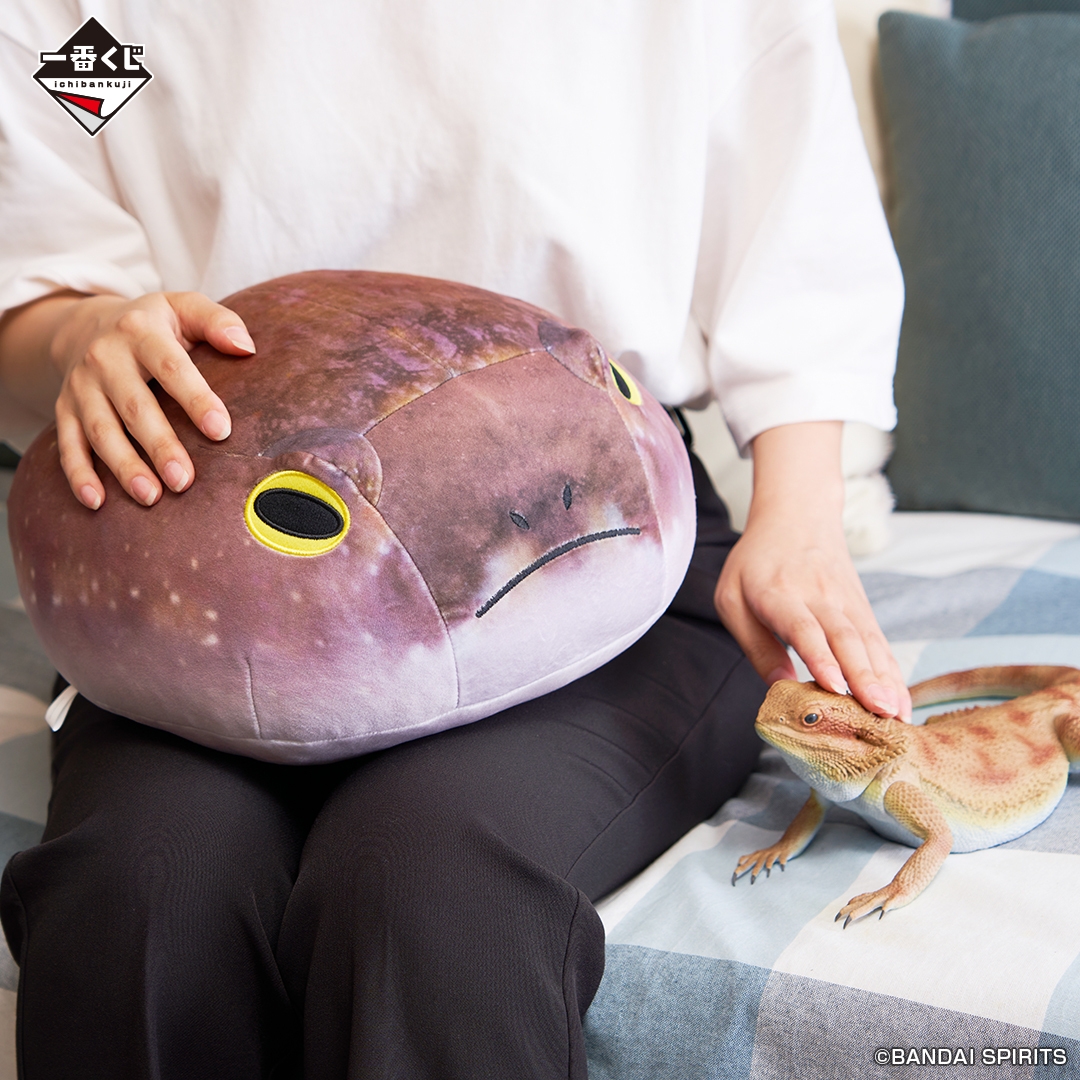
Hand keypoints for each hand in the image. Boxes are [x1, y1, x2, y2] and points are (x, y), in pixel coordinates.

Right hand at [46, 291, 255, 507]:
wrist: (86, 324)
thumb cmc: (154, 324)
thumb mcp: (183, 308)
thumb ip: (217, 321)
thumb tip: (247, 347)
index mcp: (141, 332)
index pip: (171, 368)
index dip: (196, 399)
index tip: (220, 431)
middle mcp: (105, 358)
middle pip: (134, 407)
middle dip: (159, 446)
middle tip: (184, 481)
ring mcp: (81, 386)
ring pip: (101, 431)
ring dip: (124, 466)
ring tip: (151, 497)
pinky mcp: (64, 409)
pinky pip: (68, 444)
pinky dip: (78, 474)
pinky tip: (96, 501)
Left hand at [714, 422, 911, 721]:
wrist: (797, 515)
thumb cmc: (756, 564)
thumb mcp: (732, 598)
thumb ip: (755, 646)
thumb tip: (780, 689)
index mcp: (778, 593)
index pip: (803, 626)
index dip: (819, 656)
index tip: (834, 685)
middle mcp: (818, 596)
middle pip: (844, 638)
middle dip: (863, 677)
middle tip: (879, 712)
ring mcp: (846, 601)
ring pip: (868, 642)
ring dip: (885, 680)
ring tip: (897, 715)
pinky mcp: (862, 609)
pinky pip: (880, 644)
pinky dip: (893, 674)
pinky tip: (902, 703)